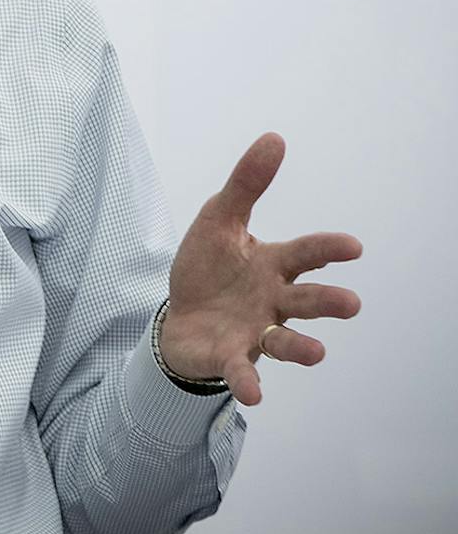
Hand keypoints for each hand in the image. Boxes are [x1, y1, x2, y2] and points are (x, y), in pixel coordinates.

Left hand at [161, 133, 362, 404]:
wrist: (180, 316)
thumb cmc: (209, 267)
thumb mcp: (219, 219)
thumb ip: (246, 184)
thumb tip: (274, 138)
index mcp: (273, 264)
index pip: (306, 253)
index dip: (328, 249)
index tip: (353, 246)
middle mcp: (273, 300)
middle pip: (305, 299)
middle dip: (327, 301)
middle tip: (350, 303)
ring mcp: (256, 331)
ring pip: (286, 340)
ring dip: (301, 348)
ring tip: (318, 353)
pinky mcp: (232, 357)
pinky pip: (243, 371)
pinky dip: (249, 382)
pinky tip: (255, 395)